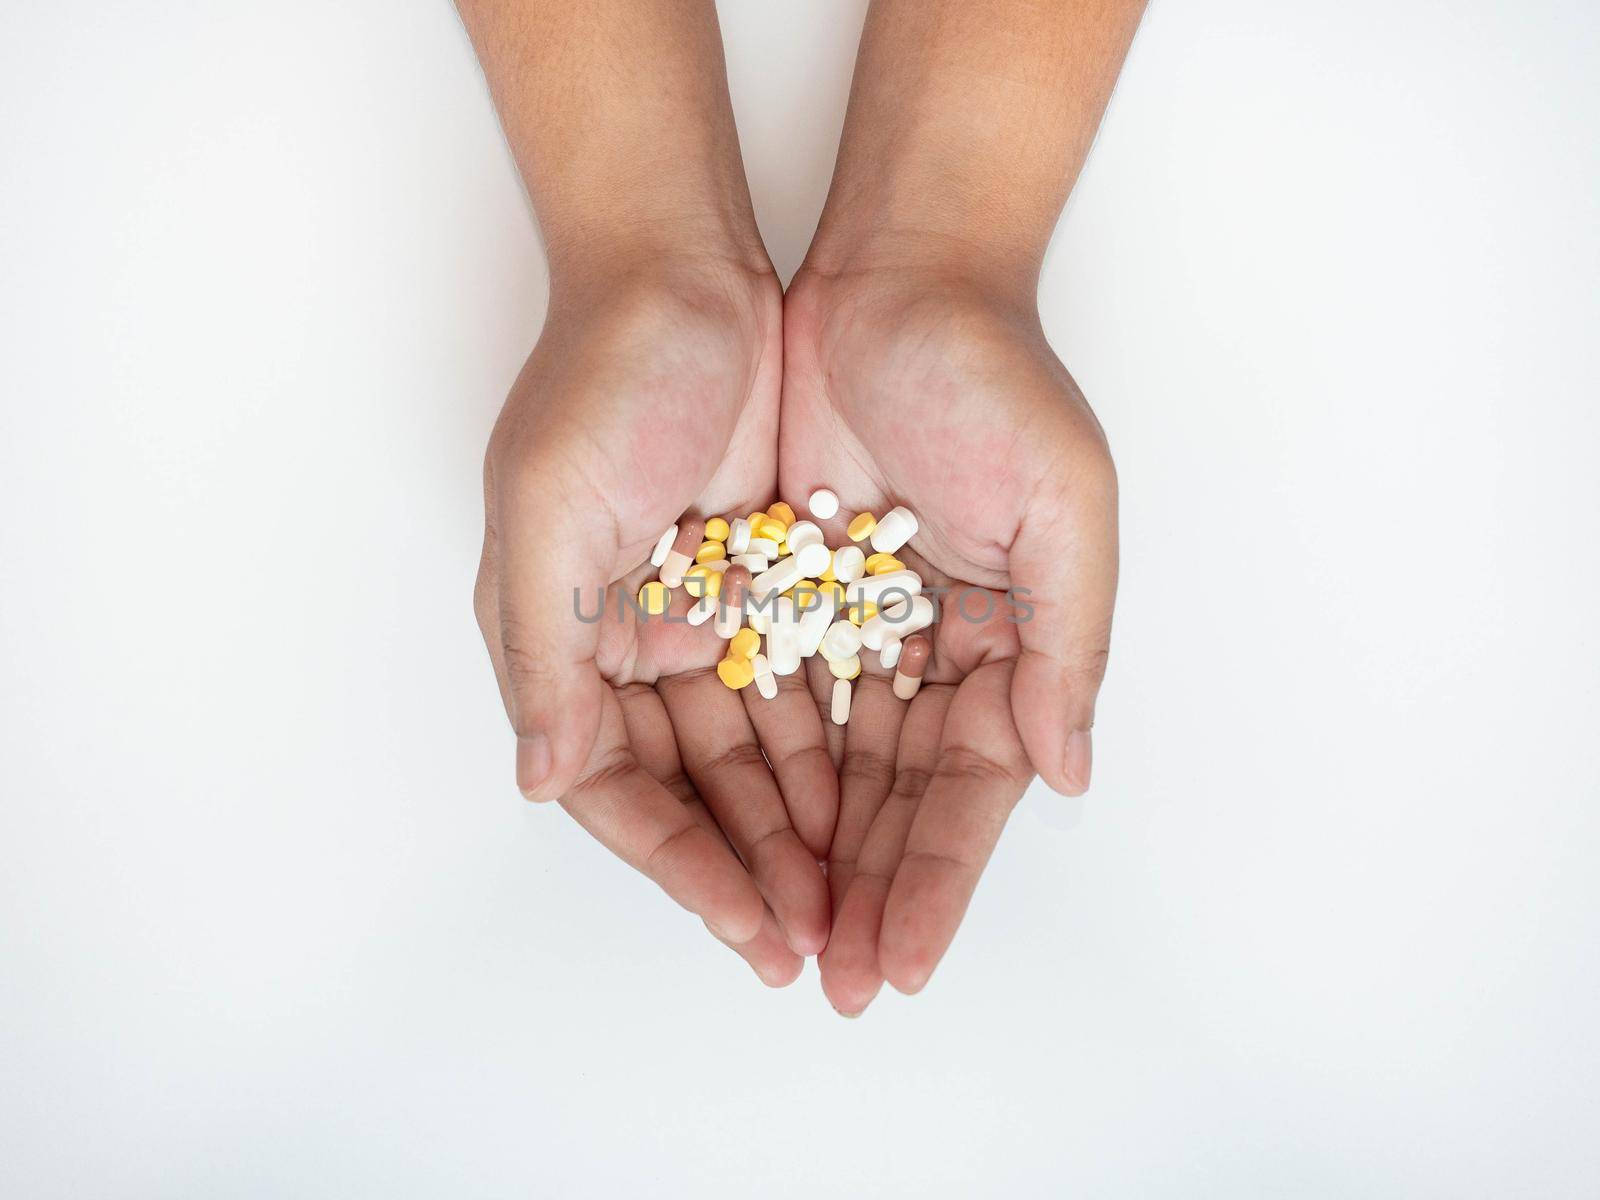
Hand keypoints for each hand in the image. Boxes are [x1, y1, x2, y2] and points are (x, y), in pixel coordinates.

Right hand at [473, 261, 833, 982]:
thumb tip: (541, 781)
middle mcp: (629, 648)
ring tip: (852, 904)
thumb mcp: (548, 510)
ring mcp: (705, 618)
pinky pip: (806, 689)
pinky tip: (872, 809)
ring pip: (757, 755)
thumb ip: (545, 652)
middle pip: (695, 791)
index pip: (619, 790)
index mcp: (562, 644)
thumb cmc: (601, 379)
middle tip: (815, 948)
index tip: (750, 925)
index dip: (682, 866)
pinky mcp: (772, 584)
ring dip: (799, 830)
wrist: (686, 269)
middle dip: (752, 870)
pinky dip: (834, 749)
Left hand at [781, 268, 1118, 1010]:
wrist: (896, 275)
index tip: (899, 966)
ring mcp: (858, 626)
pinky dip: (758, 770)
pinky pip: (771, 697)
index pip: (969, 794)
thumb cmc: (995, 380)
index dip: (936, 883)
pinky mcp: (788, 590)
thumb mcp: (1066, 508)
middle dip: (866, 893)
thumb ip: (1069, 647)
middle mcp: (937, 651)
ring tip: (779, 939)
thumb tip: (1065, 774)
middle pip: (895, 802)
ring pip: (830, 769)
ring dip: (808, 854)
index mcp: (1010, 647)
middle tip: (832, 984)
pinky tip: (739, 839)